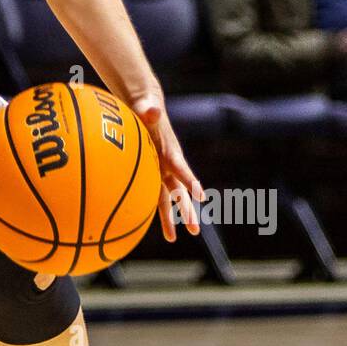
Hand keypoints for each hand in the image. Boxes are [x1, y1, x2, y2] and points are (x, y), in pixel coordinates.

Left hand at [130, 91, 202, 242]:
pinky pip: (154, 192)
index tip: (200, 195)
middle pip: (179, 190)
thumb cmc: (146, 106)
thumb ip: (149, 108)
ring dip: (170, 217)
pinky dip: (155, 208)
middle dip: (187, 211)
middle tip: (195, 231)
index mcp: (170, 151)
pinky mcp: (153, 171)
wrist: (146, 106)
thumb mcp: (147, 106)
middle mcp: (169, 164)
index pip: (181, 168)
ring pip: (168, 197)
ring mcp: (161, 169)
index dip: (190, 181)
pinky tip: (153, 223)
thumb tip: (152, 110)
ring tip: (173, 239)